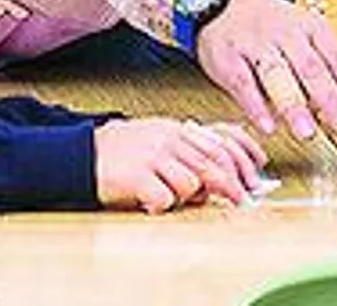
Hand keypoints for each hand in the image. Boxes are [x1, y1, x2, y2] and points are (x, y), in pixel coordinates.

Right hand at [93, 117, 267, 213]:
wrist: (81, 154)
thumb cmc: (122, 152)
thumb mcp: (158, 140)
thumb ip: (187, 150)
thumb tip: (218, 175)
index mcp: (175, 130)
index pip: (219, 143)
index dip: (241, 161)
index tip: (255, 177)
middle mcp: (167, 139)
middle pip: (212, 164)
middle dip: (230, 186)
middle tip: (239, 202)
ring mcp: (152, 156)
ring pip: (191, 183)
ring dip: (186, 197)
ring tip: (168, 196)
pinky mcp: (136, 176)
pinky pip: (165, 198)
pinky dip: (161, 205)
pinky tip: (150, 203)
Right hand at [196, 0, 336, 137]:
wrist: (223, 2)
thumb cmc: (272, 28)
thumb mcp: (304, 35)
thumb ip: (325, 66)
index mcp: (310, 26)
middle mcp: (284, 32)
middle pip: (310, 67)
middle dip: (330, 99)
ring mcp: (254, 43)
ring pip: (277, 74)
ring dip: (294, 106)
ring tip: (308, 133)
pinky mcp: (227, 56)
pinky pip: (243, 82)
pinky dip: (256, 106)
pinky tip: (268, 126)